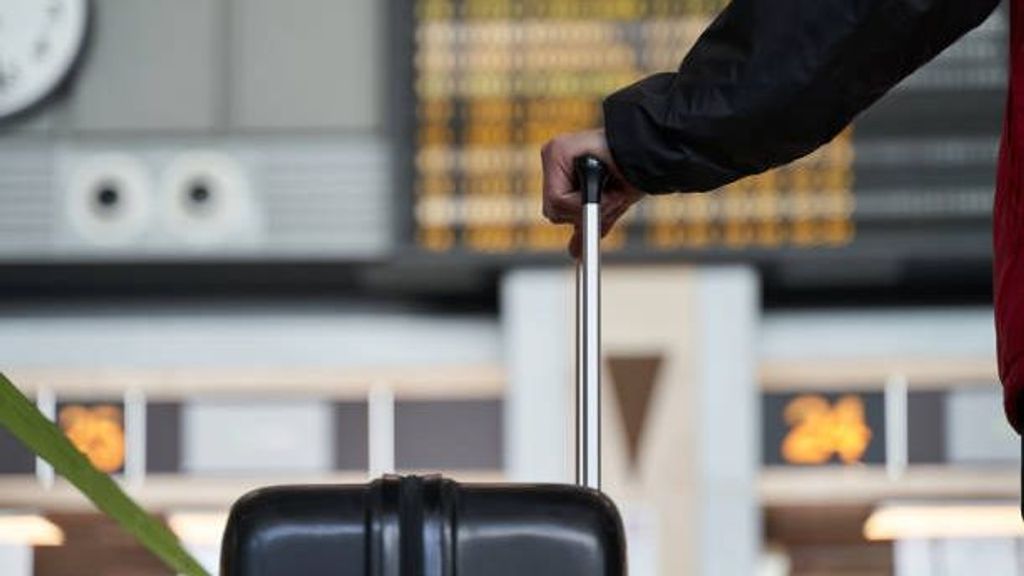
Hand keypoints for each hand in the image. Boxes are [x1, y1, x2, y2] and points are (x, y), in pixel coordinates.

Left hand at [541, 129, 644, 257]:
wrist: (648, 154)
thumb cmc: (633, 175)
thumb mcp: (608, 206)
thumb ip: (589, 225)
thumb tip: (573, 253)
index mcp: (564, 173)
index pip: (558, 208)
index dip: (580, 215)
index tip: (604, 208)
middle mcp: (555, 162)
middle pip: (553, 209)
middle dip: (581, 212)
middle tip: (608, 197)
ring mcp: (552, 153)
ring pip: (556, 204)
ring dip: (585, 206)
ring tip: (609, 188)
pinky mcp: (555, 150)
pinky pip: (559, 196)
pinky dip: (581, 200)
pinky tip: (602, 182)